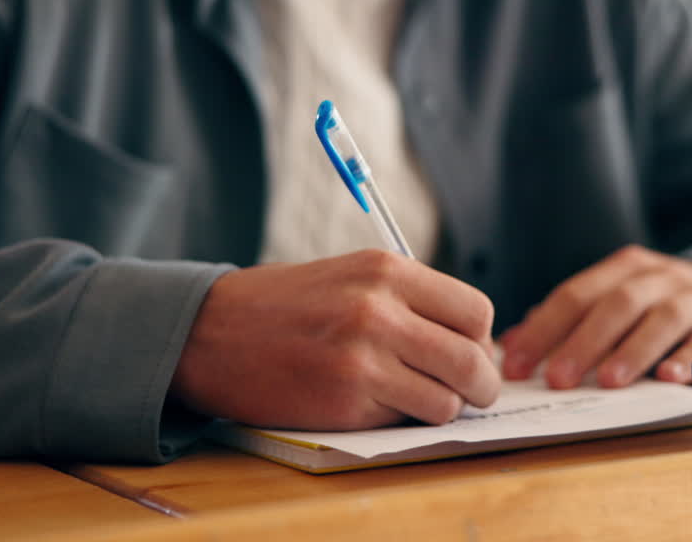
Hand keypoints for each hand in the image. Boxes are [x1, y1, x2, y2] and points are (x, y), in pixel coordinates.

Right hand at [170, 250, 499, 429]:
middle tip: (474, 391)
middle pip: (472, 360)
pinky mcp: (344, 403)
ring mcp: (363, 359)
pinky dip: (401, 419)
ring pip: (447, 400)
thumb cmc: (284, 305)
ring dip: (441, 407)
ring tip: (418, 398)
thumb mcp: (351, 275)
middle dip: (481, 384)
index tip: (468, 350)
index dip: (479, 338)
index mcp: (386, 270)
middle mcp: (380, 310)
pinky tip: (375, 403)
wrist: (210, 333)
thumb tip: (472, 340)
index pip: (476, 311)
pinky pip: (404, 420)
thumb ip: (409, 298)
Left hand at [499, 245, 691, 387]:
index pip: (576, 294)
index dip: (543, 330)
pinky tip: (670, 379)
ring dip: (634, 350)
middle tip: (558, 380)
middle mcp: (662, 277)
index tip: (516, 365)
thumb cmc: (661, 306)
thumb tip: (511, 345)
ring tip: (609, 382)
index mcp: (626, 268)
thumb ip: (569, 320)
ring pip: (664, 317)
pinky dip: (690, 357)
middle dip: (584, 341)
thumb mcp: (618, 300)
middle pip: (618, 303)